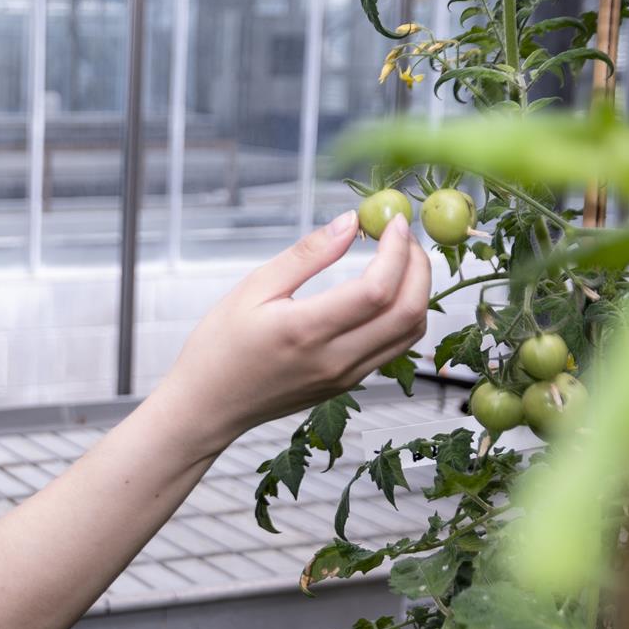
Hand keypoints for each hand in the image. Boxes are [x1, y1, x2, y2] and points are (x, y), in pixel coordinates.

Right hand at [158, 209, 431, 455]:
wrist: (209, 405)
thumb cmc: (220, 346)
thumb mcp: (254, 288)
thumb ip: (307, 254)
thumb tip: (349, 222)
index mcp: (305, 331)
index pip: (376, 289)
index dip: (397, 250)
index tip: (394, 222)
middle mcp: (334, 359)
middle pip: (408, 311)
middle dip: (418, 266)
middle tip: (404, 237)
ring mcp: (346, 376)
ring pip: (410, 333)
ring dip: (418, 290)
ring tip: (400, 259)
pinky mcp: (349, 383)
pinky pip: (395, 347)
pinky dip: (404, 313)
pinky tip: (386, 289)